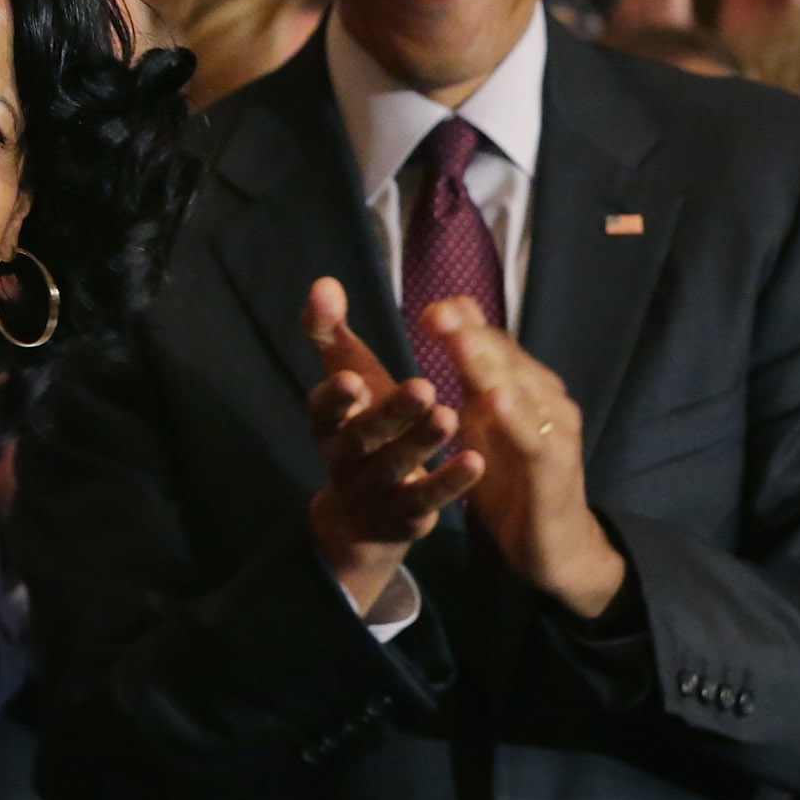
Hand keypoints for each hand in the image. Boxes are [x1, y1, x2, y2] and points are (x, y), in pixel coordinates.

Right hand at [301, 277, 479, 612]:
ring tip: (451, 416)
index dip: (335, 398)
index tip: (353, 379)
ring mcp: (375, 488)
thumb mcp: (345, 384)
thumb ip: (332, 336)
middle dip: (391, 412)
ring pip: (396, 465)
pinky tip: (477, 460)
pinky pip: (427, 497)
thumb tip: (324, 283)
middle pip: (363, 436)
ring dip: (422, 441)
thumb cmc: (359, 431)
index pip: (323, 409)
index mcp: (329, 423)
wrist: (362, 517)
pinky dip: (450, 481)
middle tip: (424, 387)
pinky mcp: (406, 513)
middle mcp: (345, 457)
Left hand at [422, 297, 626, 618]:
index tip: (429, 307)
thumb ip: (472, 382)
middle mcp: (544, 402)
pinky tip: (494, 403)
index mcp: (524, 390)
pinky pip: (534, 440)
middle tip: (438, 313)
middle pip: (507, 361)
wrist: (554, 546)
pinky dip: (516, 419)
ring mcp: (554, 433)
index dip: (465, 325)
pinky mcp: (553, 470)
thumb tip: (451, 327)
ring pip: (523, 391)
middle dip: (473, 335)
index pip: (494, 347)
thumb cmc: (514, 483)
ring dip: (491, 366)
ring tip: (460, 343)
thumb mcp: (485, 427)